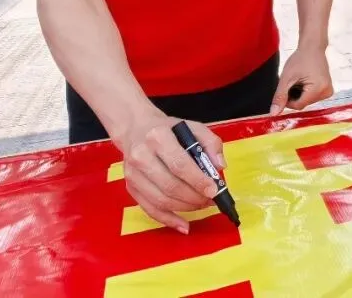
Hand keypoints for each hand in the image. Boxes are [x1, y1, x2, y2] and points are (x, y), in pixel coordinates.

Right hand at [113, 112, 223, 233]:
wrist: (136, 129)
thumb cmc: (168, 130)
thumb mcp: (193, 127)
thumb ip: (211, 143)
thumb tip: (220, 167)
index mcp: (158, 137)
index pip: (180, 164)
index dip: (198, 180)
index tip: (214, 190)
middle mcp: (141, 156)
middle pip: (170, 185)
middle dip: (194, 197)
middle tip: (211, 200)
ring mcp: (133, 175)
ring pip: (161, 200)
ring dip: (185, 208)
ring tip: (202, 205)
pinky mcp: (131, 188)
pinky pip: (150, 210)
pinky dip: (169, 220)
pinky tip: (184, 225)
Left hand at [271, 45, 333, 113]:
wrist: (313, 48)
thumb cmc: (300, 59)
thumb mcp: (286, 78)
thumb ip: (280, 96)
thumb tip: (274, 113)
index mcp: (318, 89)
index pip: (298, 106)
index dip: (288, 99)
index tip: (286, 87)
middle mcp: (326, 92)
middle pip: (303, 104)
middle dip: (295, 95)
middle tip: (294, 81)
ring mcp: (328, 91)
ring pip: (307, 102)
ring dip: (300, 94)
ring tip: (301, 79)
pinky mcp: (328, 90)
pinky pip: (312, 98)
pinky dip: (306, 92)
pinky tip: (306, 81)